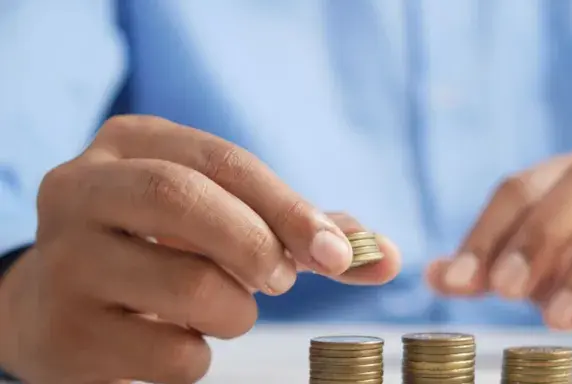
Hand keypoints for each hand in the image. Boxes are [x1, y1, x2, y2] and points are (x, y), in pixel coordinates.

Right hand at [0, 115, 400, 382]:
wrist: (60, 306)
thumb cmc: (161, 250)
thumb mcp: (219, 219)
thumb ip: (300, 232)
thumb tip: (386, 256)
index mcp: (130, 144)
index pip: (223, 161)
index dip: (290, 207)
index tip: (339, 254)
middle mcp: (82, 188)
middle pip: (185, 199)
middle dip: (257, 245)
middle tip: (281, 281)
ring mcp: (64, 260)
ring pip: (188, 286)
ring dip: (235, 311)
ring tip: (223, 310)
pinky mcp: (64, 331)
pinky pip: (168, 353)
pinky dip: (199, 356)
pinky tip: (177, 340)